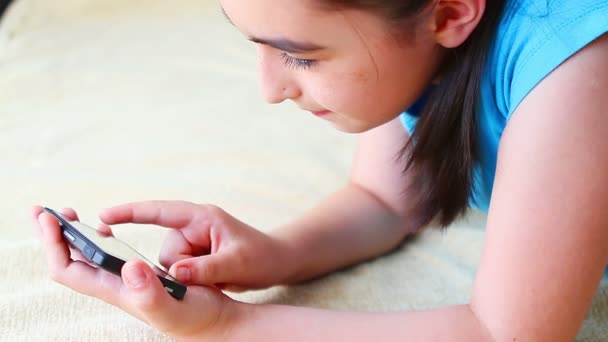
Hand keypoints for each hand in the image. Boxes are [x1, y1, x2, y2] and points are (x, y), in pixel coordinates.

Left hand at [31, 206, 237, 340]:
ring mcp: (124, 280)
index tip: (49, 218)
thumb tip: (129, 267)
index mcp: (116, 290)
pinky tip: (102, 230)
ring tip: (66, 215)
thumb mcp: (173, 308)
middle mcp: (114, 285)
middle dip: (52, 236)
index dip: (54, 244)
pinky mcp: (137, 275)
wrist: (211, 321)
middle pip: (69, 261)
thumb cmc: (194, 317)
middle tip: (42, 210)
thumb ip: (150, 293)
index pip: (68, 268)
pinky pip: (106, 255)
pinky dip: (97, 238)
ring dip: (71, 236)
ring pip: (85, 257)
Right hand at [99, 201, 288, 291]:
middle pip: (165, 253)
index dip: (130, 213)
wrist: (278, 263)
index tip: (102, 216)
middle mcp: (193, 227)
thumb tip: (174, 273)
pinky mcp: (194, 256)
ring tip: (217, 279)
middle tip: (211, 276)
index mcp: (201, 217)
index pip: (159, 211)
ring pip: (170, 267)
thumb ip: (206, 268)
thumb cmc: (262, 256)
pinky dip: (191, 283)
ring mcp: (193, 242)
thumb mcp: (236, 262)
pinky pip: (179, 273)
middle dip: (181, 271)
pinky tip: (213, 283)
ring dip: (188, 279)